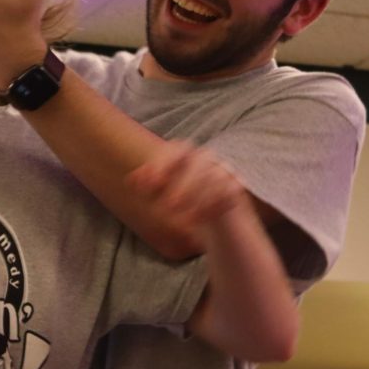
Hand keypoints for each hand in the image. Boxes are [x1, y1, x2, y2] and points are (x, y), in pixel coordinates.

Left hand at [127, 141, 249, 255]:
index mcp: (186, 154)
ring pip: (217, 175)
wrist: (213, 218)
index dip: (164, 163)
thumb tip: (131, 180)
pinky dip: (216, 205)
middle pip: (199, 161)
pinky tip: (204, 219)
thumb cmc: (181, 200)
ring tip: (186, 220)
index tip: (151, 185)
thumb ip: (150, 184)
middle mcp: (206, 158)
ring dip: (199, 198)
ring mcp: (224, 170)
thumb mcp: (162, 193)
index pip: (177, 148)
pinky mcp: (237, 186)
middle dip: (183, 183)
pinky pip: (231, 189)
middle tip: (169, 207)